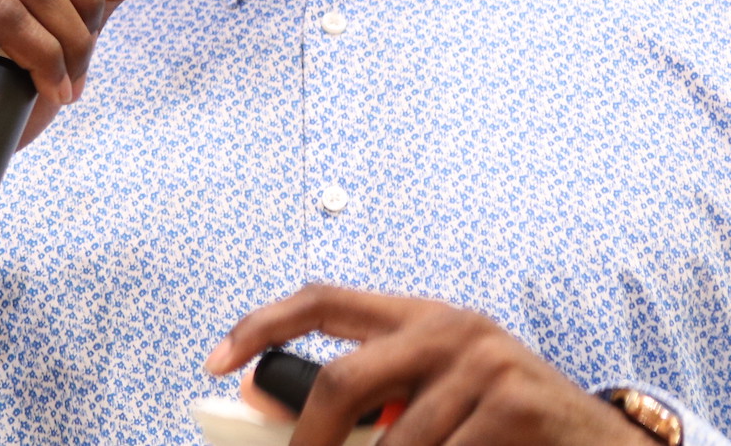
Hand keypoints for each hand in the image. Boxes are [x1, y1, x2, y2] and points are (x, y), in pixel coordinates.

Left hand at [205, 285, 644, 444]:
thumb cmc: (502, 426)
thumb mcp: (435, 396)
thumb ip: (371, 397)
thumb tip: (270, 410)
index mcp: (420, 316)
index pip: (323, 299)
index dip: (261, 325)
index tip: (216, 363)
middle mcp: (450, 327)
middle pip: (343, 379)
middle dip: (308, 441)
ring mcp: (485, 363)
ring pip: (394, 443)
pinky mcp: (515, 403)